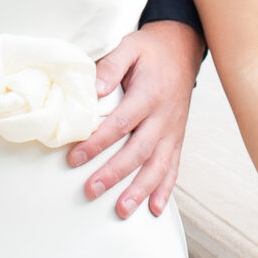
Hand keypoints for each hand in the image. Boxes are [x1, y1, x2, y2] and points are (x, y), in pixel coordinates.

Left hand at [67, 20, 202, 218]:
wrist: (183, 47)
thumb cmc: (151, 50)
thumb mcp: (129, 47)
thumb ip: (110, 66)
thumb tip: (94, 91)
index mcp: (149, 95)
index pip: (120, 124)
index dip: (97, 143)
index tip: (75, 158)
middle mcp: (163, 117)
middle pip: (138, 151)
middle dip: (114, 174)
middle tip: (91, 190)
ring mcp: (172, 130)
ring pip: (158, 165)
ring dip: (140, 190)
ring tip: (123, 210)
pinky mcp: (177, 137)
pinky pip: (173, 167)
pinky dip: (165, 189)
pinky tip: (154, 209)